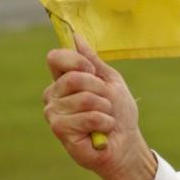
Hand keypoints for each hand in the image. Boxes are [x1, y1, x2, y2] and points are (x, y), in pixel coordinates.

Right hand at [42, 34, 157, 179]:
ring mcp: (54, 114)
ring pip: (83, 98)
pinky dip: (104, 121)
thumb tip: (75, 36)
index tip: (93, 71)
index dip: (77, 61)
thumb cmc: (118, 112)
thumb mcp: (110, 80)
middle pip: (73, 77)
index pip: (55, 58)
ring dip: (104, 108)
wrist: (126, 143)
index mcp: (63, 80)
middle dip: (100, 88)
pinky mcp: (60, 131)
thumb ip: (92, 60)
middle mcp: (53, 96)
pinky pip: (87, 116)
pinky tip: (103, 130)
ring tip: (105, 118)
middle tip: (106, 101)